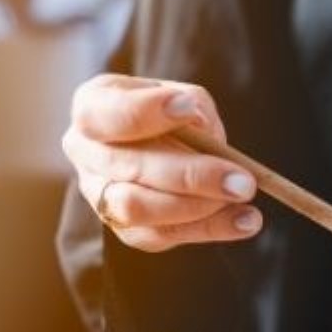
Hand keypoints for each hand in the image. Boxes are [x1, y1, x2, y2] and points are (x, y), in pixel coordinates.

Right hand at [62, 73, 261, 250]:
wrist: (159, 146)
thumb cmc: (169, 114)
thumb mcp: (180, 96)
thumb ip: (191, 105)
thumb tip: (205, 133)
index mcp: (91, 109)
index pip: (104, 114)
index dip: (144, 112)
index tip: (188, 107)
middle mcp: (86, 154)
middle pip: (128, 168)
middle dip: (190, 175)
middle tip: (243, 180)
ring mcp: (100, 195)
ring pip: (139, 208)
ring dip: (198, 206)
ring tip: (242, 195)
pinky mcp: (126, 229)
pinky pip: (163, 235)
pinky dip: (209, 229)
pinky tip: (245, 220)